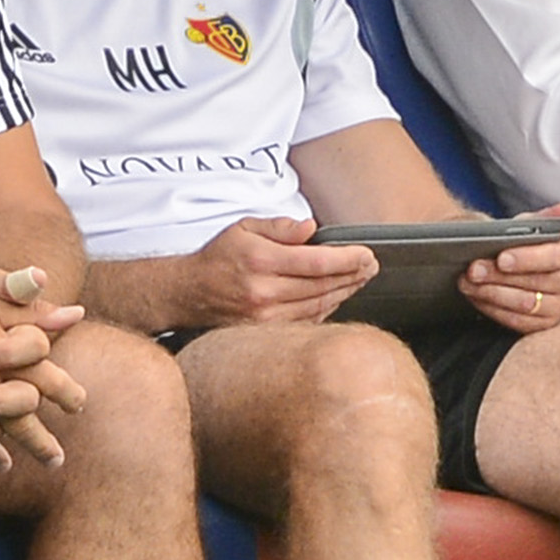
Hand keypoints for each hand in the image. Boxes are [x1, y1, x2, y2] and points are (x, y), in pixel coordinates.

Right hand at [0, 272, 87, 471]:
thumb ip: (31, 311)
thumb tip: (76, 314)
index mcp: (3, 348)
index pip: (45, 375)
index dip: (65, 392)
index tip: (78, 405)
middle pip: (22, 414)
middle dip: (40, 440)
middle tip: (56, 460)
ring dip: (2, 452)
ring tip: (12, 466)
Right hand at [177, 215, 377, 327]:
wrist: (188, 293)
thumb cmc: (218, 257)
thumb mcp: (244, 228)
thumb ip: (280, 227)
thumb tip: (311, 228)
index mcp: (261, 261)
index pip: (317, 262)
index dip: (348, 259)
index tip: (367, 255)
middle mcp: (264, 292)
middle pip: (323, 286)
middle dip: (353, 275)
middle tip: (371, 267)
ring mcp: (265, 317)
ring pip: (318, 306)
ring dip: (344, 293)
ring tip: (360, 280)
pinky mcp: (265, 333)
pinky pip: (306, 322)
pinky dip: (326, 309)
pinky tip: (337, 297)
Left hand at [459, 202, 559, 334]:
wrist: (500, 262)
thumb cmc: (515, 243)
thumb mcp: (525, 226)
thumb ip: (544, 219)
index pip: (556, 256)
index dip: (528, 258)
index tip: (501, 258)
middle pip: (538, 283)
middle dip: (501, 276)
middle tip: (474, 269)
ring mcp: (559, 305)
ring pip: (526, 304)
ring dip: (492, 293)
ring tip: (468, 281)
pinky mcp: (543, 324)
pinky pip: (518, 322)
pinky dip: (493, 308)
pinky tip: (476, 296)